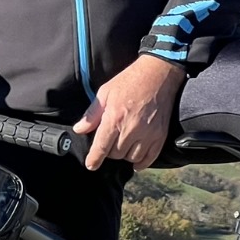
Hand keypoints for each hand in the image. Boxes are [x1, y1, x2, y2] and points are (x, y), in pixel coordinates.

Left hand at [72, 55, 185, 170]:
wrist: (158, 75)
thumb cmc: (129, 82)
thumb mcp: (104, 93)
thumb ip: (92, 114)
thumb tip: (79, 129)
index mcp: (114, 119)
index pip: (102, 147)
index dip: (94, 159)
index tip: (91, 165)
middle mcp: (131, 130)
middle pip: (116, 154)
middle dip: (109, 151)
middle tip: (110, 141)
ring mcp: (148, 134)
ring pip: (131, 157)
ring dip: (125, 155)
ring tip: (122, 145)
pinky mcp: (161, 135)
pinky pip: (150, 158)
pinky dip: (141, 162)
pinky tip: (136, 160)